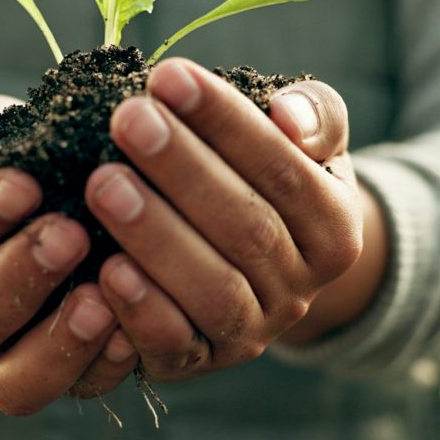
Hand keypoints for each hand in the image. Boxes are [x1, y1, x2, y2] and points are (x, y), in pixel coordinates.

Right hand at [0, 96, 138, 414]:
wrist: (5, 190)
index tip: (22, 184)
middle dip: (17, 279)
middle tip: (70, 234)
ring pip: (11, 381)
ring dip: (57, 341)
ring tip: (100, 298)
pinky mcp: (56, 372)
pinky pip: (75, 388)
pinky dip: (102, 365)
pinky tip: (132, 329)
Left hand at [85, 58, 381, 381]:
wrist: (267, 267)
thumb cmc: (273, 182)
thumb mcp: (307, 144)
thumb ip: (313, 116)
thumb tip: (288, 114)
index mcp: (335, 227)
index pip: (283, 167)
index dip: (225, 122)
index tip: (168, 76)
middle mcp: (301, 288)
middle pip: (245, 228)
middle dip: (181, 169)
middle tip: (127, 119)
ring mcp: (252, 332)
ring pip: (212, 290)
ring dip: (155, 235)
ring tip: (104, 184)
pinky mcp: (200, 362)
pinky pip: (175, 346)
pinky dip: (142, 312)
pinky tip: (104, 269)